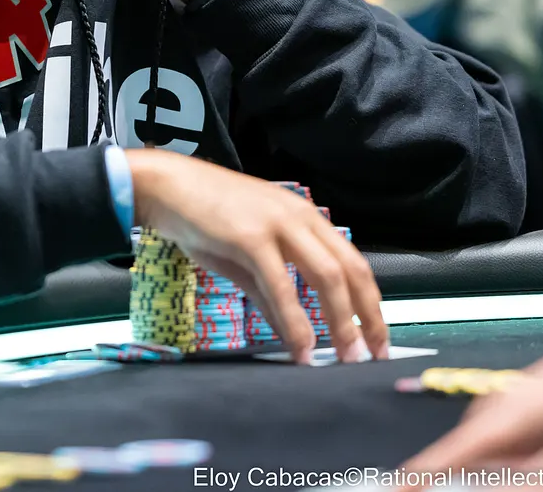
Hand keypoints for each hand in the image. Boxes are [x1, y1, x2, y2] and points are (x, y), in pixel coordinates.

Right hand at [126, 149, 388, 365]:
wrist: (165, 186)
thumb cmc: (202, 216)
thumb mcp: (244, 256)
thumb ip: (269, 292)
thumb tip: (291, 332)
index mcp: (305, 218)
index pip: (352, 262)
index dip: (371, 302)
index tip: (377, 336)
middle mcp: (300, 217)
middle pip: (350, 271)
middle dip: (368, 317)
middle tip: (374, 354)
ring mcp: (278, 225)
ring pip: (326, 276)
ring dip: (341, 322)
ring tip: (346, 356)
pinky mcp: (251, 237)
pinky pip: (282, 285)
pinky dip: (296, 321)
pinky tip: (301, 347)